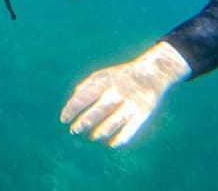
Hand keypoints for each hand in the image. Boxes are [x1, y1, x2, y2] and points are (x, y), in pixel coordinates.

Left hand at [60, 42, 190, 146]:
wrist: (153, 71)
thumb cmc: (122, 76)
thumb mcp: (103, 75)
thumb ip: (87, 85)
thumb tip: (73, 99)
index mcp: (104, 82)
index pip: (83, 97)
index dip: (71, 110)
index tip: (64, 120)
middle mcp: (116, 92)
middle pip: (96, 112)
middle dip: (82, 123)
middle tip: (74, 131)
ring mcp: (130, 103)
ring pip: (112, 123)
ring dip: (100, 132)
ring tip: (92, 137)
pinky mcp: (144, 113)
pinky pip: (131, 130)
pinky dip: (121, 139)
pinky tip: (113, 144)